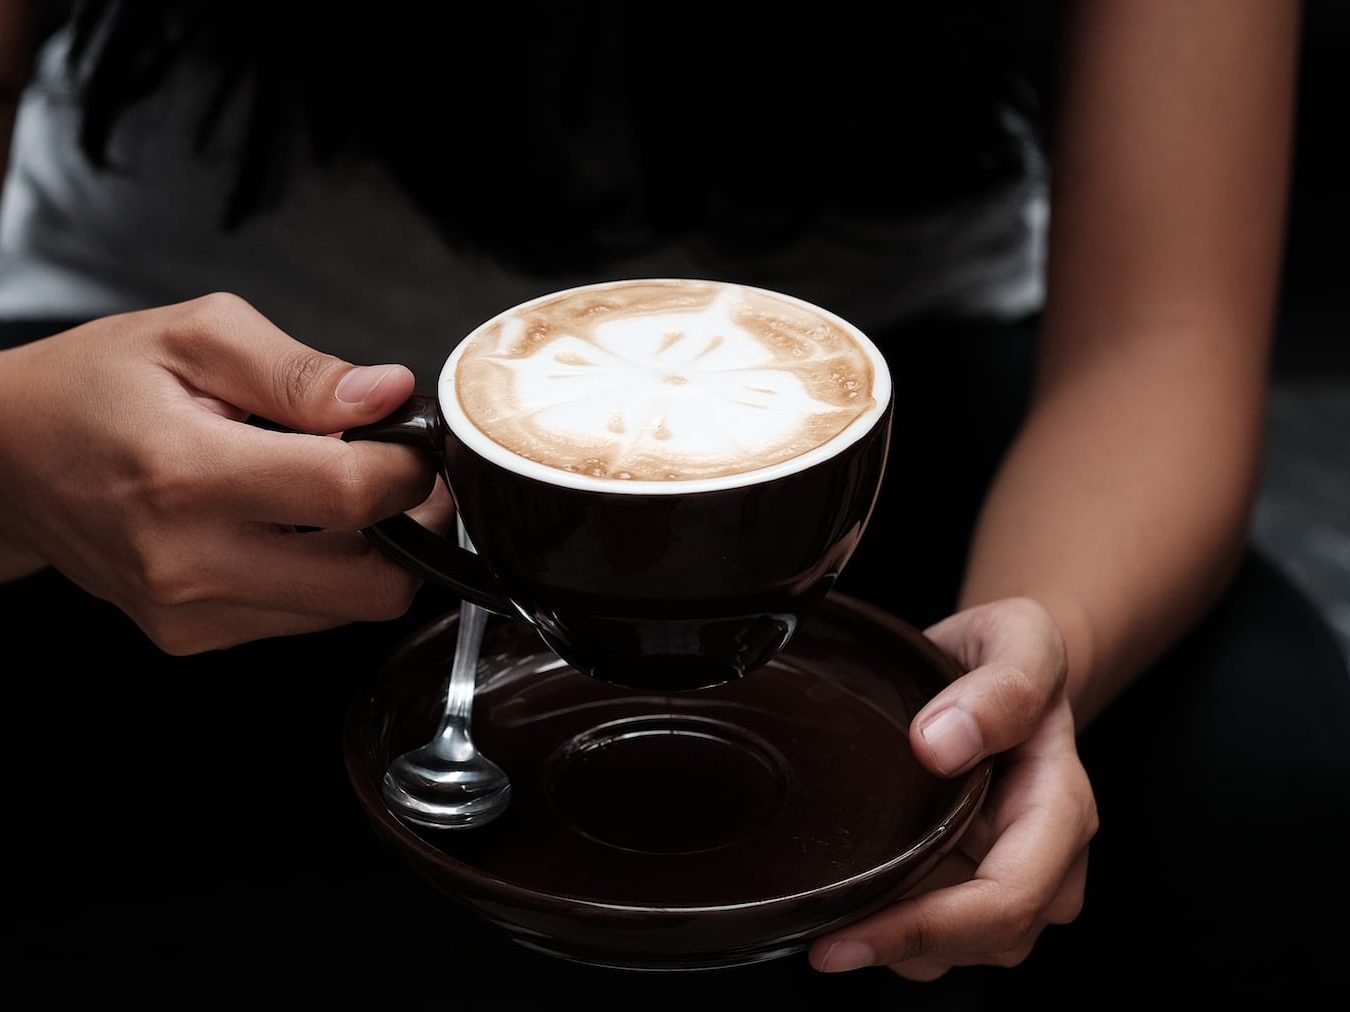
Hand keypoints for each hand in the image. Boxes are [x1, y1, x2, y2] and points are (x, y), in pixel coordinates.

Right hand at [0, 293, 448, 650]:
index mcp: (190, 473)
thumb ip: (302, 370)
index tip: (410, 442)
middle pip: (372, 584)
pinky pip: (305, 619)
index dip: (408, 468)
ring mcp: (191, 611)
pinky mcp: (194, 636)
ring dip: (373, 555)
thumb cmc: (94, 387)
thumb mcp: (195, 335)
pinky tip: (298, 528)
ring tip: (340, 495)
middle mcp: (191, 560)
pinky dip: (327, 577)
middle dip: (413, 527)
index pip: (352, 495)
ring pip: (348, 611)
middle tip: (403, 479)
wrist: (8, 460)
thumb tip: (388, 395)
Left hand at [809, 597, 1097, 978]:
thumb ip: (1000, 687)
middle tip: (821, 937)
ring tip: (836, 909)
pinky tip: (855, 899)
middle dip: (902, 945)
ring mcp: (1014, 876)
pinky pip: (940, 934)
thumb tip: (941, 746)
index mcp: (1062, 806)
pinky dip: (895, 928)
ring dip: (897, 942)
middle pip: (984, 940)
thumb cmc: (1011, 655)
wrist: (1002, 668)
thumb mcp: (1019, 638)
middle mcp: (1048, 857)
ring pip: (959, 949)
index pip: (1007, 898)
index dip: (927, 927)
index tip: (849, 930)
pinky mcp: (978, 882)